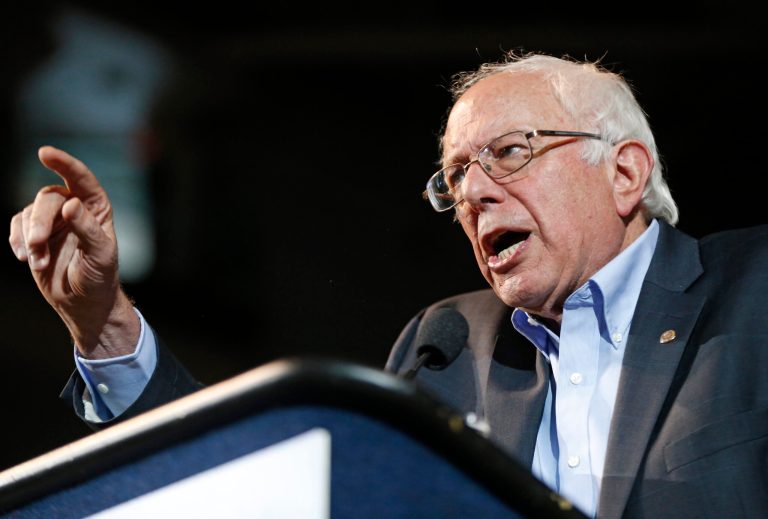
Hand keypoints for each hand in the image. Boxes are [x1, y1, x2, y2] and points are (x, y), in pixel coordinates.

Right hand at [9, 146, 139, 358]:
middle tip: (37, 244)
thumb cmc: (99, 277)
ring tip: (36, 261)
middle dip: (39, 220)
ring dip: (29, 236)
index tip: (45, 153)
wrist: (82, 302)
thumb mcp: (100, 254)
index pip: (81, 179)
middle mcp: (74, 209)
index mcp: (96, 208)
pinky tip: (25, 257)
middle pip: (48, 198)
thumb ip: (86, 229)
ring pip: (30, 212)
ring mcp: (53, 221)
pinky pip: (16, 224)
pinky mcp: (34, 234)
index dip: (64, 163)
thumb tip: (70, 204)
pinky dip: (16, 239)